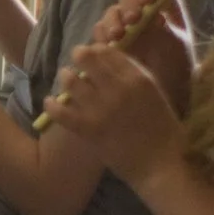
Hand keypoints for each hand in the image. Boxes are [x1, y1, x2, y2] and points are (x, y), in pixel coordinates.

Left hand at [39, 41, 186, 188]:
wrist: (161, 165)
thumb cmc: (165, 131)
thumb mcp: (156, 94)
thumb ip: (137, 77)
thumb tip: (115, 61)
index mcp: (138, 79)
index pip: (108, 51)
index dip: (96, 49)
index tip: (92, 53)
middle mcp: (118, 88)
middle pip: (87, 59)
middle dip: (79, 56)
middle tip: (76, 61)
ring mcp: (102, 109)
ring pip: (71, 81)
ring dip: (65, 77)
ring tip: (66, 79)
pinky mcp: (89, 129)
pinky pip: (61, 112)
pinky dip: (51, 105)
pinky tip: (48, 103)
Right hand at [84, 0, 194, 112]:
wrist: (166, 97)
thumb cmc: (177, 70)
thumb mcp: (179, 46)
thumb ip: (169, 25)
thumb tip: (154, 10)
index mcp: (164, 7)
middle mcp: (142, 12)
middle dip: (129, 1)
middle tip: (133, 19)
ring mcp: (124, 26)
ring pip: (112, 11)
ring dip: (114, 19)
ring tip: (118, 36)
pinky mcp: (109, 43)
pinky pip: (100, 32)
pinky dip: (103, 36)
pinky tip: (109, 46)